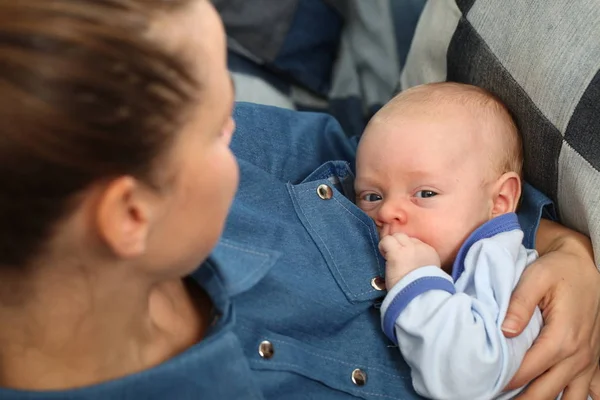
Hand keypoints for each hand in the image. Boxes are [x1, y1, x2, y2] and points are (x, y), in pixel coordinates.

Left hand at [379, 233, 439, 287]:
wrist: (419, 296)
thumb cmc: (421, 290)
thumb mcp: (427, 275)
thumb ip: (421, 266)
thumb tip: (409, 264)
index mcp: (431, 253)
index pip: (416, 243)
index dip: (407, 251)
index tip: (404, 261)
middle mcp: (421, 247)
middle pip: (407, 238)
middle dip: (400, 246)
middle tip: (395, 259)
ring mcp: (409, 248)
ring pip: (397, 236)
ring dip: (391, 245)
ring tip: (388, 258)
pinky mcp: (396, 252)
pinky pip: (386, 240)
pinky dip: (383, 247)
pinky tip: (384, 257)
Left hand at [502, 220, 599, 398]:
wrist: (586, 265)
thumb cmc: (558, 271)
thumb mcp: (536, 278)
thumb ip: (519, 305)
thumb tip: (504, 331)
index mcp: (562, 338)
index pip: (527, 371)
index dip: (504, 381)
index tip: (483, 385)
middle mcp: (578, 356)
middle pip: (545, 393)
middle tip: (492, 397)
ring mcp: (588, 362)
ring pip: (567, 399)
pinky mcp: (593, 362)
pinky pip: (586, 393)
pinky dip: (567, 398)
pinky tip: (548, 398)